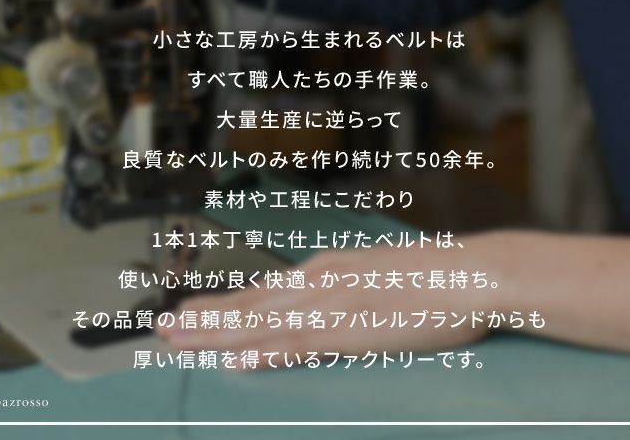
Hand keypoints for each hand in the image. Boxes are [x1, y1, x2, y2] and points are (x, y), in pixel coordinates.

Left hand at [156, 234, 503, 369]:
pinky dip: (266, 351)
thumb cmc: (425, 276)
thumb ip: (339, 292)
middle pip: (251, 304)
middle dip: (204, 318)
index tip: (188, 311)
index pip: (260, 291)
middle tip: (162, 327)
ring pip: (264, 321)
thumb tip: (310, 305)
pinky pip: (300, 343)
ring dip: (218, 332)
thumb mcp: (372, 276)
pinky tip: (239, 358)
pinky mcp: (354, 327)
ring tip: (180, 340)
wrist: (466, 272)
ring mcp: (334, 304)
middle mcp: (319, 282)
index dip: (221, 304)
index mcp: (323, 271)